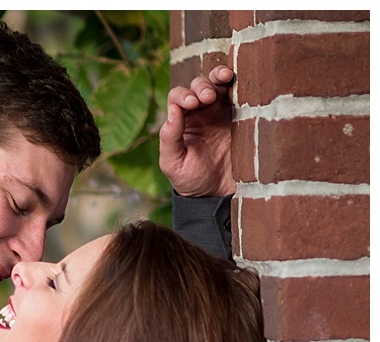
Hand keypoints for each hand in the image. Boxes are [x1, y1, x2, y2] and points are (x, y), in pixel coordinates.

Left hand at [159, 65, 234, 196]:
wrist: (219, 193)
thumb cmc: (191, 180)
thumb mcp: (172, 163)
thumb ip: (169, 138)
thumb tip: (172, 110)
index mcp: (181, 121)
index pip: (177, 98)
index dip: (183, 96)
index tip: (191, 104)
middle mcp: (200, 113)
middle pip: (197, 86)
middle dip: (201, 86)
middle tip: (206, 98)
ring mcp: (222, 111)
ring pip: (218, 84)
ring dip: (218, 78)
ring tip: (222, 80)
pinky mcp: (242, 114)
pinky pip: (239, 93)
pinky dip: (238, 82)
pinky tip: (238, 80)